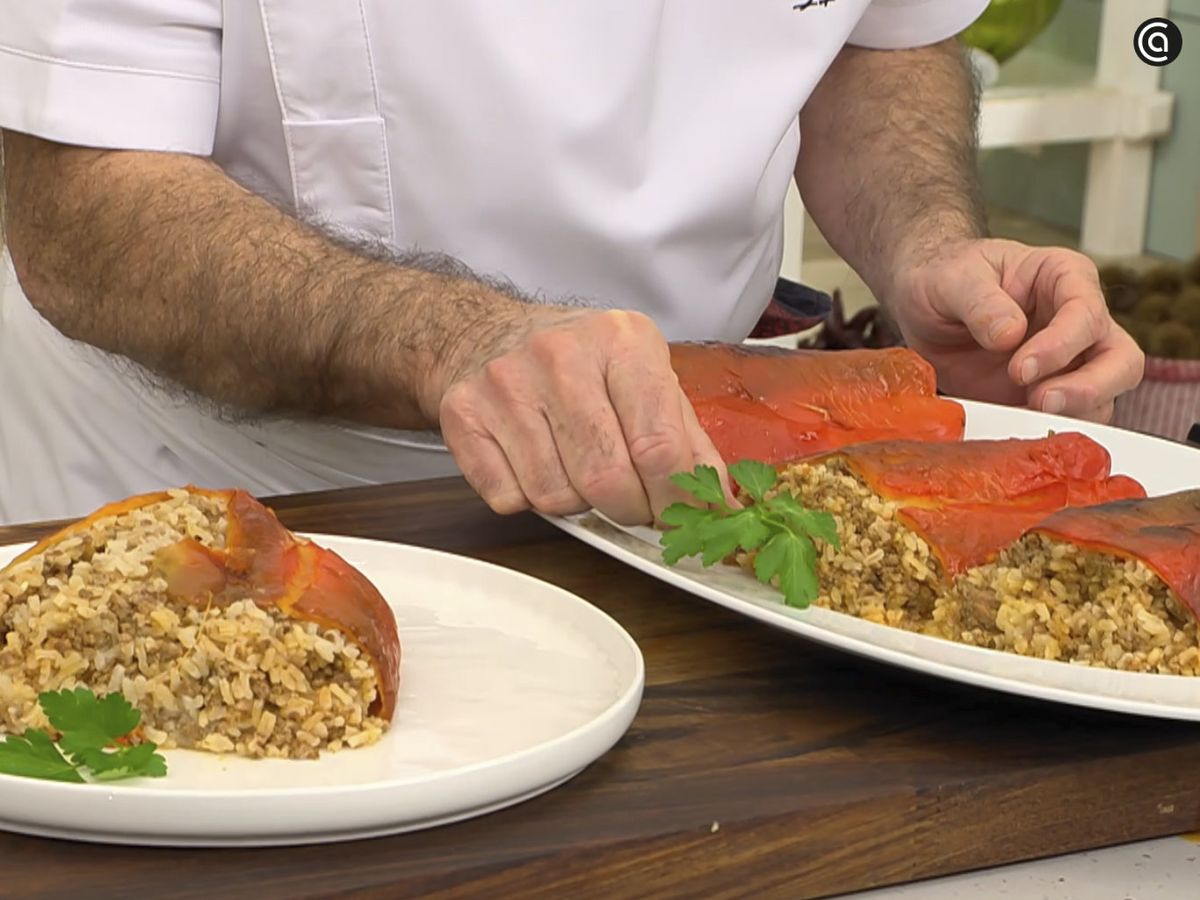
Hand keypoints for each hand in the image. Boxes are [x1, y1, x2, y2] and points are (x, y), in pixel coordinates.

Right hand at [437, 306, 727, 523]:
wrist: (486, 333)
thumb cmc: (579, 362)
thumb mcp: (644, 377)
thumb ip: (685, 438)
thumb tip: (719, 507)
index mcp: (622, 341)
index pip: (660, 446)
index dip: (676, 499)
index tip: (682, 516)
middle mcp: (561, 356)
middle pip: (608, 479)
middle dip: (628, 509)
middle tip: (631, 504)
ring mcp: (506, 384)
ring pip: (556, 497)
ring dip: (575, 502)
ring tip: (576, 468)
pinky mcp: (464, 415)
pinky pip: (509, 498)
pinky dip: (528, 498)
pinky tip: (535, 463)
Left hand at [888, 239, 1144, 421]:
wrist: (922, 307)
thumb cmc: (945, 278)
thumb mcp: (952, 278)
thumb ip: (979, 301)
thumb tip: (1010, 334)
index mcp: (1064, 277)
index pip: (1087, 313)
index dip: (1061, 345)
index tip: (1020, 368)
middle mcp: (1078, 322)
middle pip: (1121, 361)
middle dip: (1089, 387)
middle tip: (1041, 402)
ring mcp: (1067, 364)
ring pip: (1102, 399)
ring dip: (1070, 416)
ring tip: (1022, 417)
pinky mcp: (1044, 396)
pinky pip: (1065, 422)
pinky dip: (1046, 431)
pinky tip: (1015, 429)